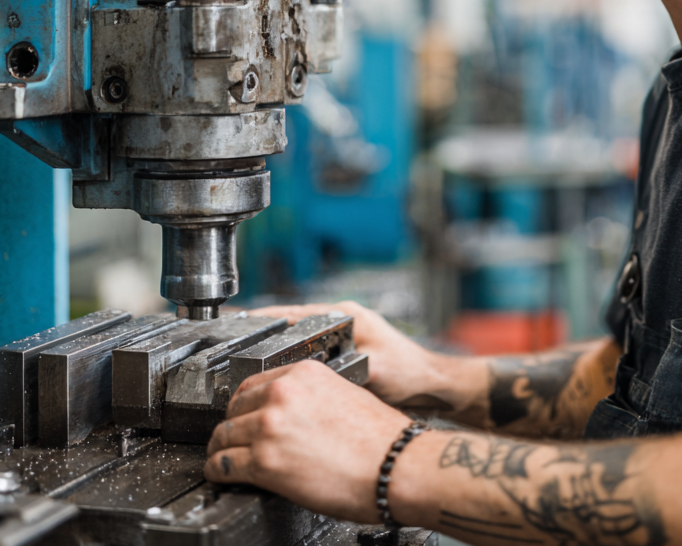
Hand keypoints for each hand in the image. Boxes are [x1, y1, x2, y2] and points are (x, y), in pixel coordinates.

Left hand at [204, 359, 413, 519]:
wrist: (394, 465)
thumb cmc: (379, 436)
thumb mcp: (343, 394)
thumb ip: (311, 396)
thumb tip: (291, 413)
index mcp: (304, 373)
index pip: (253, 383)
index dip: (245, 403)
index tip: (244, 414)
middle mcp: (283, 394)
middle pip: (235, 407)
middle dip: (232, 424)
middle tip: (233, 439)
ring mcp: (270, 427)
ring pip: (224, 435)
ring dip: (222, 448)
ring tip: (224, 458)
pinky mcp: (265, 462)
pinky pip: (224, 465)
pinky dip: (218, 471)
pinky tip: (222, 474)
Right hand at [250, 300, 482, 414]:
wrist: (431, 387)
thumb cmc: (409, 375)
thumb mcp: (372, 369)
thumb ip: (343, 367)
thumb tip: (309, 374)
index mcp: (345, 314)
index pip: (294, 311)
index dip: (264, 319)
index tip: (237, 322)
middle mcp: (342, 319)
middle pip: (291, 324)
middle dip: (264, 335)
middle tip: (234, 348)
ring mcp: (342, 335)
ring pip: (298, 339)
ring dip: (277, 350)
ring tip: (246, 365)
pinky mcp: (344, 352)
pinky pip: (308, 355)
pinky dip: (292, 364)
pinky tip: (276, 381)